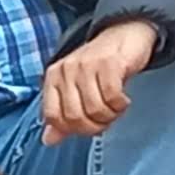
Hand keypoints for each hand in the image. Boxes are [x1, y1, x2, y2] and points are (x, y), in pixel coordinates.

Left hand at [43, 18, 162, 142]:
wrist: (125, 33)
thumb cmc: (101, 65)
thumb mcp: (77, 89)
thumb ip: (62, 115)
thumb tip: (48, 140)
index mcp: (54, 77)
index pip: (53, 117)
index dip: (72, 129)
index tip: (88, 125)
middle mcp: (67, 70)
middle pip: (74, 117)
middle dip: (94, 126)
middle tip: (106, 118)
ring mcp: (87, 65)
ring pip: (94, 109)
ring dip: (110, 116)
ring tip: (116, 107)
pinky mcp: (109, 63)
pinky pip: (112, 97)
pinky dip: (120, 105)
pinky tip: (123, 99)